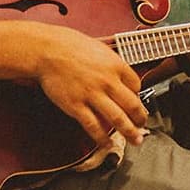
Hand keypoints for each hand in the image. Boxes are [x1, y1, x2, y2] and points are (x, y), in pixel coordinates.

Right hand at [27, 22, 147, 147]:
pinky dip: (102, 138)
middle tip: (142, 126)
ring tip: (134, 139)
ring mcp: (92, 95)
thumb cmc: (70, 46)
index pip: (137, 85)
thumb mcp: (100, 49)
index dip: (139, 97)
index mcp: (116, 65)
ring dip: (129, 132)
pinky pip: (93, 126)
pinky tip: (106, 143)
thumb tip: (122, 78)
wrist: (47, 50)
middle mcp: (108, 81)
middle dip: (141, 119)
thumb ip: (113, 64)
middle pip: (133, 105)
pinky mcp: (76, 106)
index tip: (137, 104)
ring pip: (118, 119)